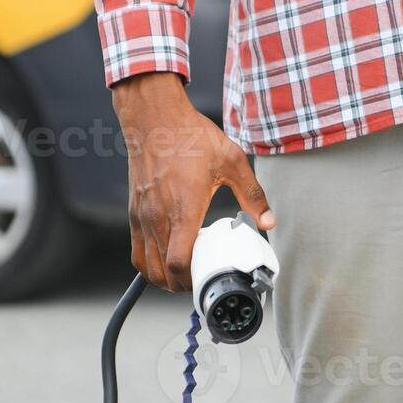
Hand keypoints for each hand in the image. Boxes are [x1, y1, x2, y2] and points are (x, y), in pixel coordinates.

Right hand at [112, 72, 273, 290]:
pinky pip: (136, 249)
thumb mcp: (232, 161)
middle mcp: (158, 217)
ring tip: (182, 275)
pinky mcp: (134, 210)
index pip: (178, 264)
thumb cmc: (190, 136)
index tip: (205, 280)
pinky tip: (165, 257)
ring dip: (162, 278)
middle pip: (161, 273)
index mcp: (183, 210)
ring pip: (145, 265)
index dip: (190, 281)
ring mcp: (142, 215)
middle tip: (198, 281)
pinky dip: (148, 262)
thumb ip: (253, 194)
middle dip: (179, 285)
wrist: (154, 116)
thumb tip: (268, 221)